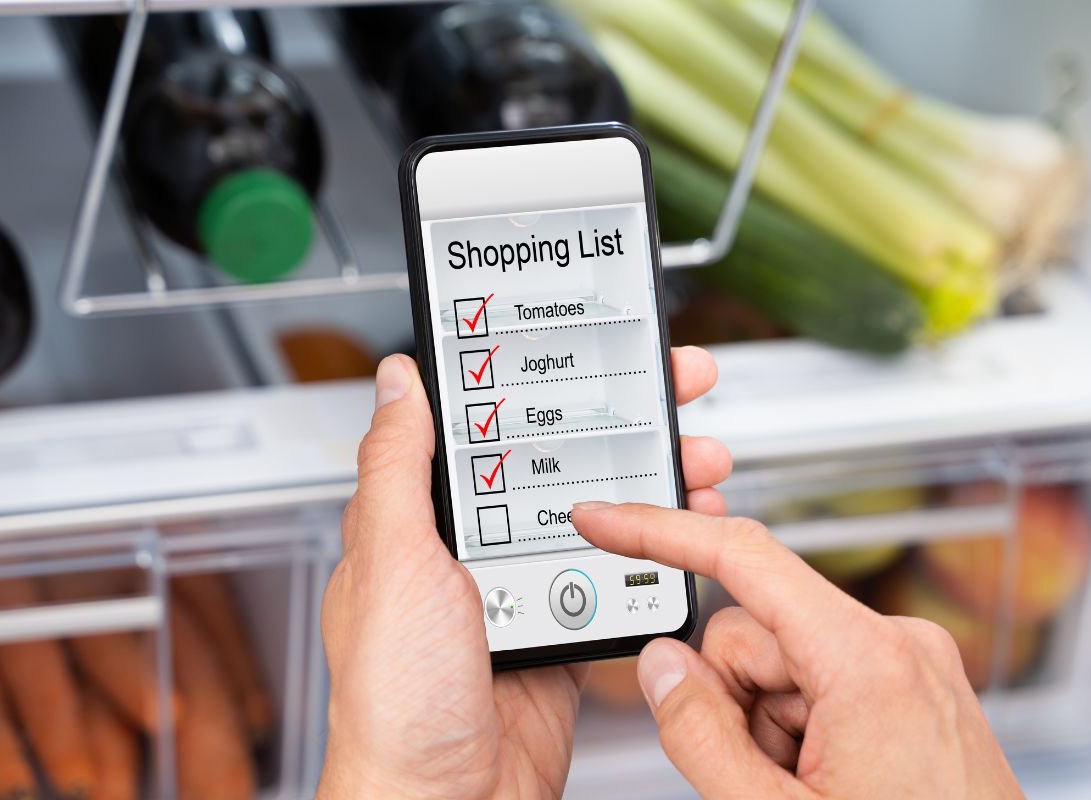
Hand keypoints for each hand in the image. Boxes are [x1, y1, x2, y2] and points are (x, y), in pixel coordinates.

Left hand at [318, 347, 728, 798]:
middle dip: (621, 421)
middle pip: (557, 462)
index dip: (540, 379)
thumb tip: (397, 382)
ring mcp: (520, 590)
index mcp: (422, 522)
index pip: (487, 427)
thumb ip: (398, 469)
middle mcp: (471, 549)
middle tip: (673, 387)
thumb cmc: (395, 699)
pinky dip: (655, 554)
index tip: (585, 346)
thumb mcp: (393, 562)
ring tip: (698, 457)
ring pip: (597, 516)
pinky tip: (682, 533)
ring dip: (652, 484)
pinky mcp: (559, 630)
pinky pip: (615, 579)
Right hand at [571, 504, 1023, 798]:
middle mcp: (898, 647)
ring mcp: (911, 670)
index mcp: (869, 661)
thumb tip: (661, 666)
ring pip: (782, 665)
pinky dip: (800, 733)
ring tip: (800, 791)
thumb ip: (699, 734)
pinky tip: (824, 786)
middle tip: (758, 778)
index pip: (743, 560)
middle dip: (732, 700)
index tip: (606, 520)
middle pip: (753, 631)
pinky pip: (820, 686)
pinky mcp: (913, 694)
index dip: (659, 533)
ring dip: (766, 726)